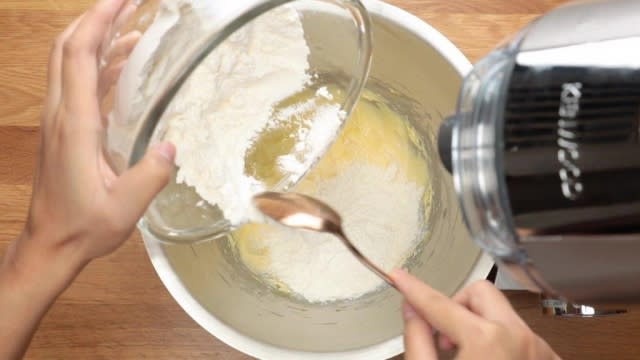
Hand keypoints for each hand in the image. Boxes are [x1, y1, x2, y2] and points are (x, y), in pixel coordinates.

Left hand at [1, 1, 173, 357]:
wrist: (51, 243)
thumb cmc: (84, 227)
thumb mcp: (125, 207)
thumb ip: (150, 176)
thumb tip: (171, 146)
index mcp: (75, 125)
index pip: (78, 56)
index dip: (98, 21)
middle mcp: (62, 114)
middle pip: (67, 47)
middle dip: (95, 17)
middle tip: (127, 2)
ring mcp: (59, 119)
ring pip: (68, 61)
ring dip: (96, 36)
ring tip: (130, 23)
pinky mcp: (64, 128)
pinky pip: (77, 82)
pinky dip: (97, 62)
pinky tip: (123, 62)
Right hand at [390, 269, 560, 359]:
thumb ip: (417, 341)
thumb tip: (411, 311)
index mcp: (487, 341)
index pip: (439, 303)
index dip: (413, 288)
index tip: (399, 276)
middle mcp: (520, 339)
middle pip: (479, 292)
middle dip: (457, 307)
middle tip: (444, 335)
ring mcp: (539, 350)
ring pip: (502, 313)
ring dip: (479, 327)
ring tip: (467, 356)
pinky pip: (521, 334)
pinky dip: (501, 343)